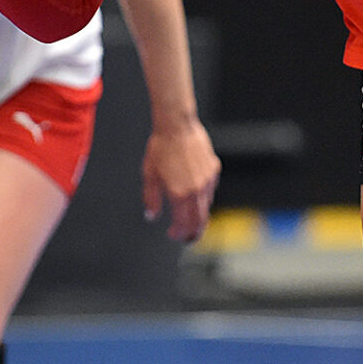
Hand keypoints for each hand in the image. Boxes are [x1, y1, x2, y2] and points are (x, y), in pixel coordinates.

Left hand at [141, 118, 219, 242]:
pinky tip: (194, 194)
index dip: (179, 234)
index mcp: (179, 194)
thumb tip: (151, 216)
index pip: (183, 225)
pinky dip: (203, 197)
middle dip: (193, 233)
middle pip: (200, 221)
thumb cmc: (161, 148)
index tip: (173, 235)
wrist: (177, 126)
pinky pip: (210, 190)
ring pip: (207, 206)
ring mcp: (208, 180)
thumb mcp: (149, 176)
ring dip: (198, 215)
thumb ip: (151, 199)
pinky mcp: (214, 170)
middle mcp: (196, 190)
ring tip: (190, 218)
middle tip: (187, 237)